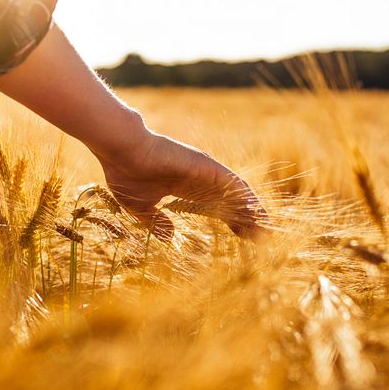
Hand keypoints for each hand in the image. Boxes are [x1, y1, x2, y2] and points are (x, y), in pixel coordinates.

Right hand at [96, 131, 266, 238]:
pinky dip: (245, 197)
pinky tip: (257, 212)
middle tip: (263, 239)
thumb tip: (171, 237)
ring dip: (251, 210)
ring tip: (266, 229)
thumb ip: (156, 222)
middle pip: (230, 201)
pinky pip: (231, 182)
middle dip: (247, 219)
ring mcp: (203, 171)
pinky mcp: (205, 165)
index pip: (216, 207)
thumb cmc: (125, 173)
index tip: (244, 238)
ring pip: (235, 192)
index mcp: (185, 188)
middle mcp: (199, 179)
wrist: (122, 150)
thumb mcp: (140, 206)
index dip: (231, 222)